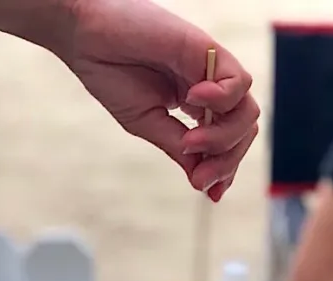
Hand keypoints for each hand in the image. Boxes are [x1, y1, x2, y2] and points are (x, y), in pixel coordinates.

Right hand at [65, 0, 257, 196]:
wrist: (85, 35)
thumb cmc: (111, 73)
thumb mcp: (148, 124)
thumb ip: (178, 148)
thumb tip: (202, 182)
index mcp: (197, 107)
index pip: (228, 142)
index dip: (226, 169)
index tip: (211, 193)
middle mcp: (210, 88)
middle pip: (242, 131)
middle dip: (226, 161)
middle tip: (200, 176)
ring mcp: (211, 70)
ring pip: (247, 112)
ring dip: (223, 137)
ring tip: (192, 140)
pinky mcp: (207, 49)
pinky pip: (238, 82)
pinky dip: (222, 100)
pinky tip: (192, 100)